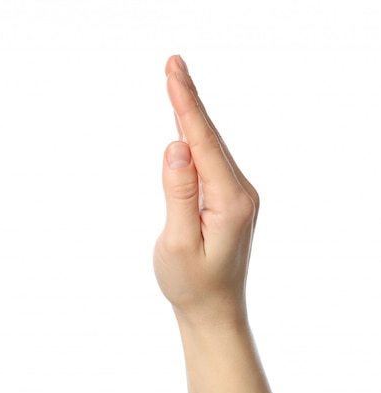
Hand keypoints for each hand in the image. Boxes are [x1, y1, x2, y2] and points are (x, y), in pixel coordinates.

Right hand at [153, 55, 259, 326]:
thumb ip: (179, 194)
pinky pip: (209, 160)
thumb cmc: (191, 283)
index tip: (173, 74)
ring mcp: (235, 195)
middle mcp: (239, 191)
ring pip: (209, 145)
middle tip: (174, 63)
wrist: (213, 310)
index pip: (204, 143)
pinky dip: (195, 136)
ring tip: (177, 81)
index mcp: (229, 200)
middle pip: (209, 136)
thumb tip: (176, 147)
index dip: (187, 106)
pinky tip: (186, 122)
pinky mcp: (227, 199)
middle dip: (189, 99)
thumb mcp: (177, 243)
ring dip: (191, 113)